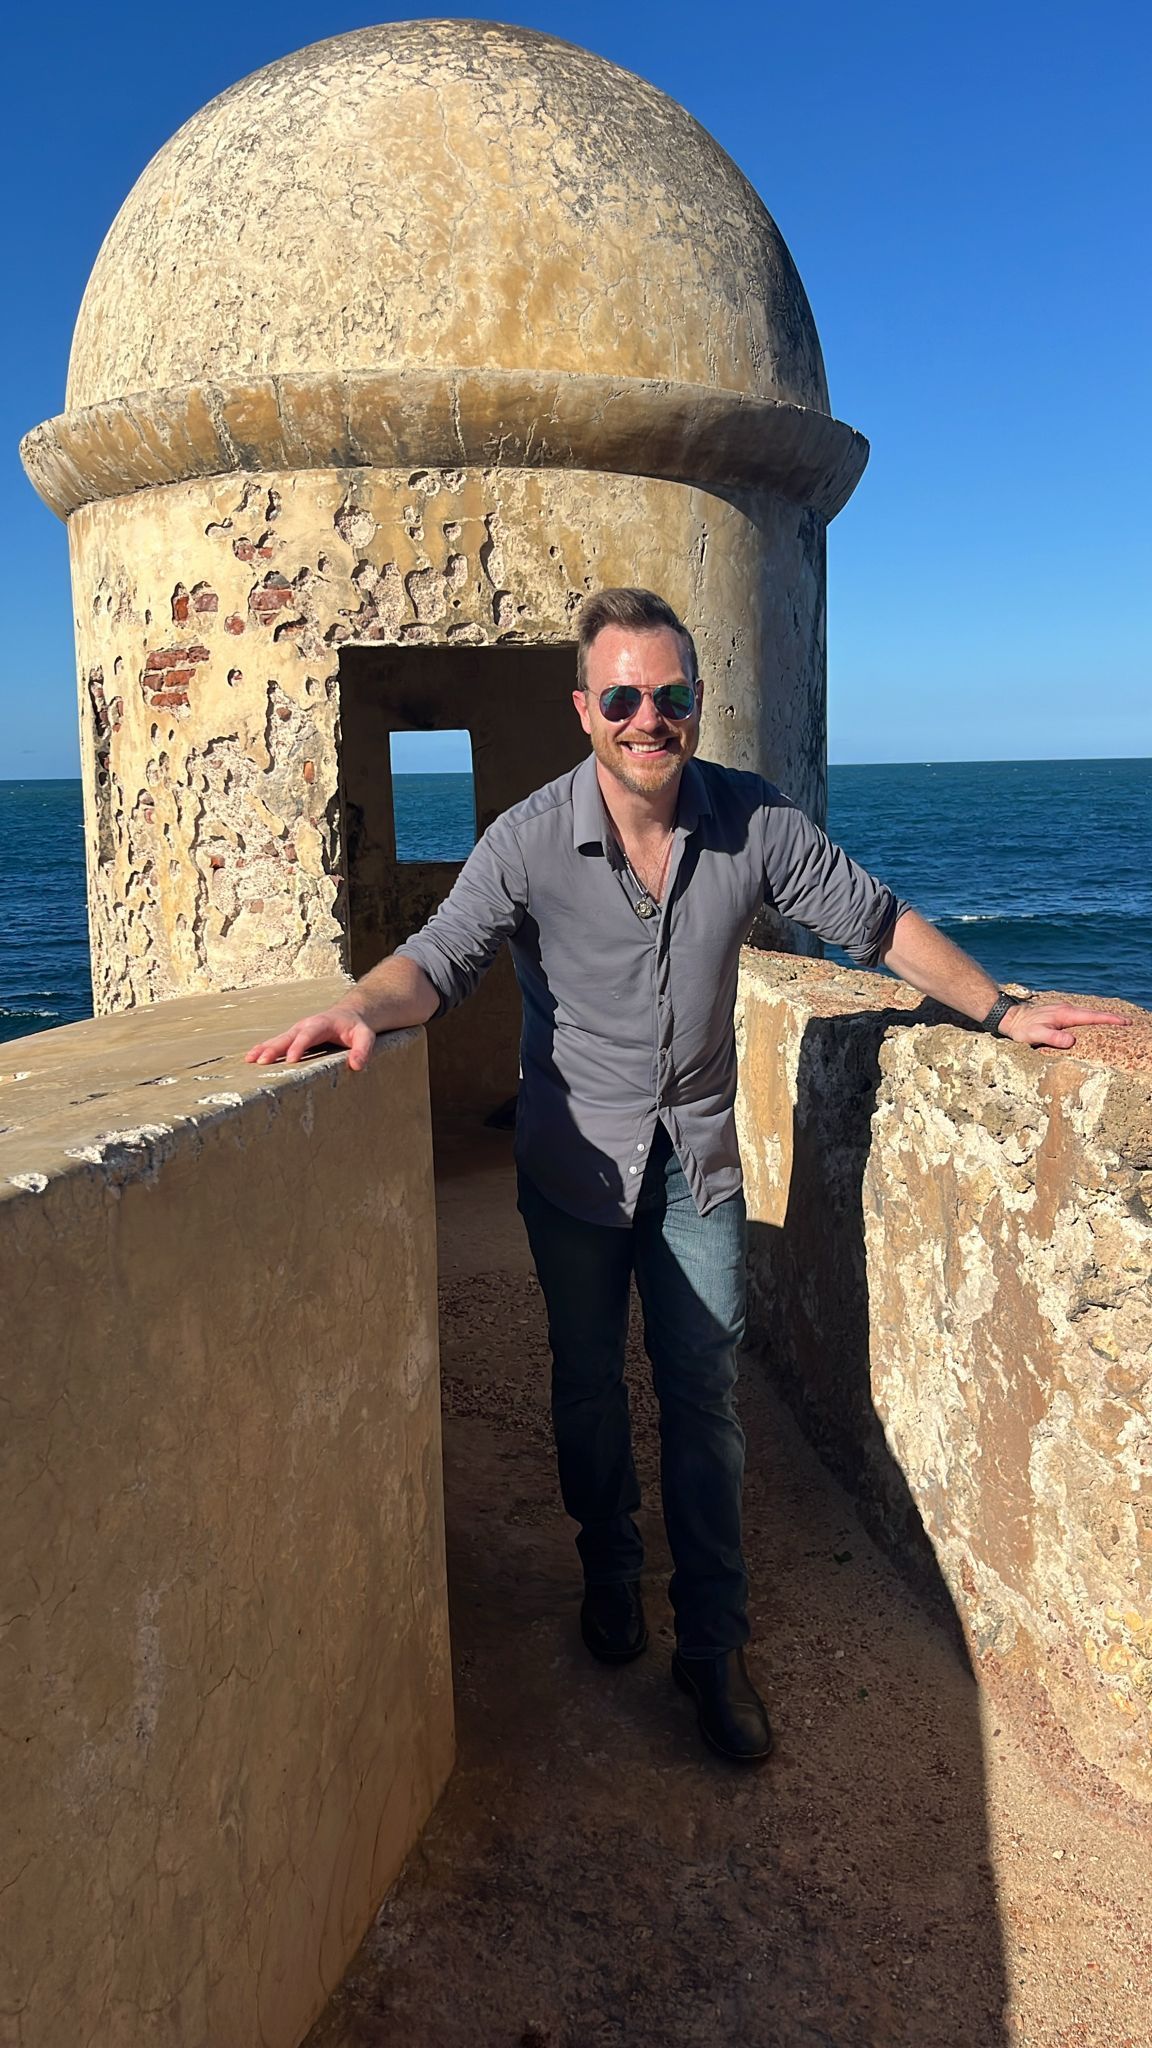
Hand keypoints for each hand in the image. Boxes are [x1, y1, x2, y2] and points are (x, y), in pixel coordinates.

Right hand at [245, 1003, 377, 1072]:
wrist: (349, 1015)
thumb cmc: (356, 1028)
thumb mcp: (365, 1036)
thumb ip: (362, 1049)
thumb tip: (356, 1065)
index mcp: (322, 1023)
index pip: (309, 1034)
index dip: (299, 1046)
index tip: (291, 1060)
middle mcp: (305, 1026)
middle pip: (288, 1037)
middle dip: (274, 1048)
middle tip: (262, 1061)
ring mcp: (297, 1031)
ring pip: (278, 1039)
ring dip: (264, 1049)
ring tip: (250, 1060)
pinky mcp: (293, 1037)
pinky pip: (276, 1042)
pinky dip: (263, 1049)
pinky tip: (251, 1059)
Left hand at [999, 1002, 1129, 1050]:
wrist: (1011, 1018)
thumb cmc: (1022, 1029)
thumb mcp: (1035, 1035)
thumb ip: (1053, 1037)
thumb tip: (1071, 1041)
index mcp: (1065, 1014)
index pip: (1092, 1017)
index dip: (1110, 1020)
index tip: (1124, 1022)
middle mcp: (1067, 1009)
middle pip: (1094, 1013)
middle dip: (1111, 1018)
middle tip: (1128, 1023)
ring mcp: (1063, 1010)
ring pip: (1088, 1014)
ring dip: (1102, 1017)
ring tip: (1117, 1023)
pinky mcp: (1060, 1013)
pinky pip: (1081, 1016)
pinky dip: (1092, 1018)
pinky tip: (1095, 1022)